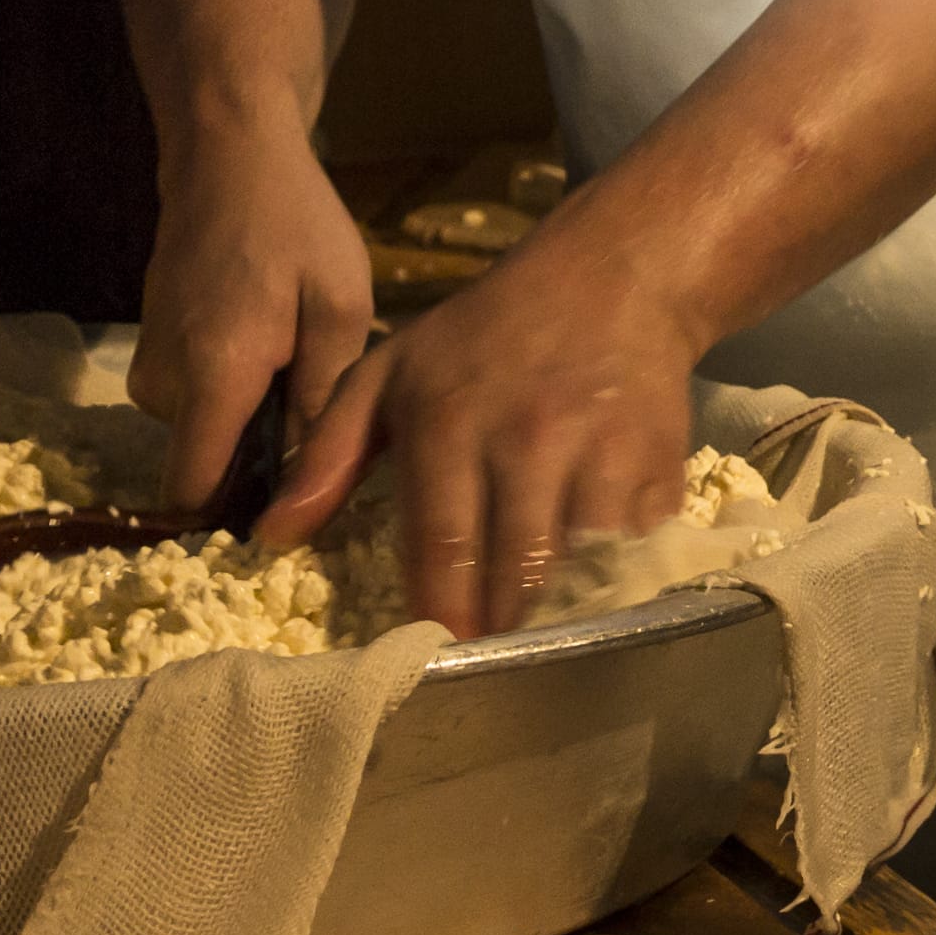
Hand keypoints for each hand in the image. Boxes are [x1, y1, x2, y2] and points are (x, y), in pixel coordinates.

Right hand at [135, 111, 373, 510]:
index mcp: (212, 377)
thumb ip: (322, 398)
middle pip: (204, 460)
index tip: (283, 512)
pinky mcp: (150, 341)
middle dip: (255, 454)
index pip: (192, 492)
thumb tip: (307, 479)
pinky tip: (267, 340)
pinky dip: (228, 383)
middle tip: (311, 408)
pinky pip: (192, 392)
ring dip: (245, 413)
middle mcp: (163, 381)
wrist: (227, 154)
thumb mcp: (338, 307)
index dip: (231, 516)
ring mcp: (148, 358)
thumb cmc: (294, 226)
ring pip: (201, 425)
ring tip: (294, 360)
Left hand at [261, 219, 701, 633]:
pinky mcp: (660, 463)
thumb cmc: (486, 332)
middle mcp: (529, 438)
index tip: (431, 650)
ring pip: (583, 570)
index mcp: (450, 419)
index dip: (438, 612)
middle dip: (499, 628)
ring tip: (537, 637)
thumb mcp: (390, 372)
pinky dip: (618, 583)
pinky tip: (594, 595)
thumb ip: (327, 454)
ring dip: (559, 615)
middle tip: (486, 659)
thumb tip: (275, 535)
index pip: (442, 544)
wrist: (614, 275)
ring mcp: (604, 451)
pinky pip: (639, 550)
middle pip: (517, 571)